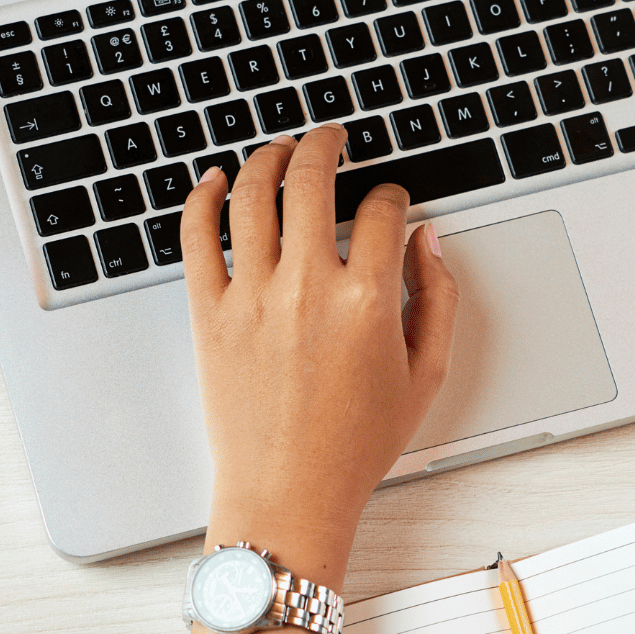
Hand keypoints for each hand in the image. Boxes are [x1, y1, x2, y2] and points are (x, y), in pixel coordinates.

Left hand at [181, 127, 458, 585]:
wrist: (287, 496)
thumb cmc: (354, 448)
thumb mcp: (424, 378)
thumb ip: (437, 300)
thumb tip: (428, 242)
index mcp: (366, 301)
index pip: (381, 211)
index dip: (392, 196)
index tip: (389, 202)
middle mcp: (306, 288)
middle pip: (312, 178)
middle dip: (326, 145)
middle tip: (330, 138)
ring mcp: (251, 297)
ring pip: (254, 194)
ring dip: (269, 157)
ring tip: (280, 150)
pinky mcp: (209, 313)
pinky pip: (197, 236)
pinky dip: (204, 198)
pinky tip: (216, 181)